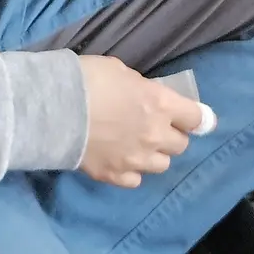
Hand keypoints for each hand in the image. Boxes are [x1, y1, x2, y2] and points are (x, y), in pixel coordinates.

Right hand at [77, 56, 202, 187]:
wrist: (54, 108)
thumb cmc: (89, 79)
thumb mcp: (122, 72)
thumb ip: (142, 89)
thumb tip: (145, 97)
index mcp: (161, 104)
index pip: (197, 118)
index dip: (198, 118)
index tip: (198, 120)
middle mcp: (155, 135)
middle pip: (181, 144)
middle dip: (172, 135)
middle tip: (156, 128)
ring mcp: (136, 159)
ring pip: (162, 165)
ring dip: (155, 155)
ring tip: (139, 147)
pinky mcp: (114, 176)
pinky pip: (135, 180)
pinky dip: (132, 172)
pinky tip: (121, 161)